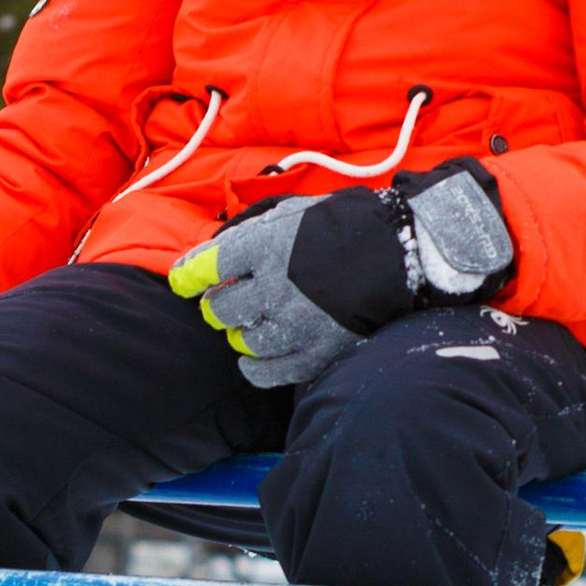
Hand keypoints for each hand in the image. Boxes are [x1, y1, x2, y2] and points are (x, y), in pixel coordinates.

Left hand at [169, 161, 512, 390]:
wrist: (402, 251)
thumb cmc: (344, 226)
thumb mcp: (293, 214)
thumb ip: (251, 233)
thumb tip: (214, 253)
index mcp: (267, 245)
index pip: (209, 266)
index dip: (189, 274)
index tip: (183, 280)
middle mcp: (276, 286)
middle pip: (220, 309)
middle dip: (218, 305)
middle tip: (226, 301)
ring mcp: (296, 323)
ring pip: (242, 340)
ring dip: (239, 332)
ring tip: (248, 325)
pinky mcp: (316, 352)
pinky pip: (267, 372)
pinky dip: (254, 366)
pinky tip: (254, 357)